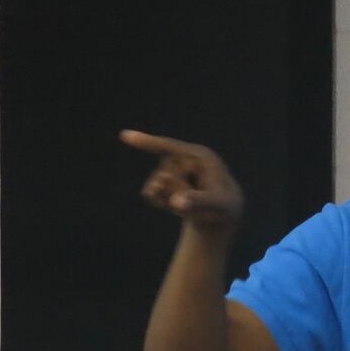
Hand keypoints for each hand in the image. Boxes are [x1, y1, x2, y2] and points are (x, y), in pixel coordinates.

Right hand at [120, 130, 243, 229]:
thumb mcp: (217, 205)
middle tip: (199, 201)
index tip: (125, 136)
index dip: (147, 142)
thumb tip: (177, 202)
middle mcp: (184, 157)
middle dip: (178, 192)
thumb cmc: (224, 206)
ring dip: (170, 198)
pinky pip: (151, 193)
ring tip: (192, 204)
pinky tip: (176, 206)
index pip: (170, 147)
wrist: (220, 214)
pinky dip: (161, 202)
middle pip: (165, 174)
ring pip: (157, 185)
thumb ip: (199, 201)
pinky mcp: (164, 179)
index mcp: (200, 155)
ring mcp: (172, 167)